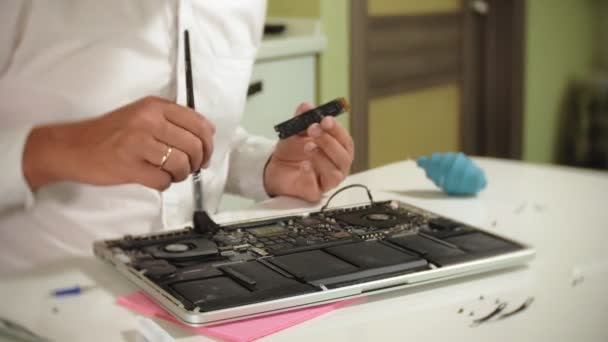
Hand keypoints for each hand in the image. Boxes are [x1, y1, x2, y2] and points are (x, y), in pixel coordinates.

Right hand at [23, 96, 214, 190]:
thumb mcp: (142, 115)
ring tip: (170, 174)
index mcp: (154, 106)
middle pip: (194, 146)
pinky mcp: (129, 166)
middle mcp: (148, 120)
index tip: (205, 153)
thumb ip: (172, 121)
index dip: (208, 143)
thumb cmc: (109, 134)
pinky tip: (155, 179)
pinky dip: (164, 184)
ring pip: (182, 164)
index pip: (198, 123)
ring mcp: (138, 142)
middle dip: (198, 162)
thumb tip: (207, 134)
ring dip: (181, 175)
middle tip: (190, 167)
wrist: (72, 147)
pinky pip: (163, 181)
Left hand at [264, 102, 354, 201]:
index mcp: (337, 150)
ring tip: (308, 146)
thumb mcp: (295, 131)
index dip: (337, 130)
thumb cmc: (292, 151)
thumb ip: (302, 119)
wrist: (274, 167)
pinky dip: (310, 175)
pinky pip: (317, 188)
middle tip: (314, 129)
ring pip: (335, 173)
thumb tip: (306, 106)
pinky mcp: (313, 193)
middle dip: (329, 141)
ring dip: (322, 157)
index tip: (325, 120)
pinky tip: (304, 165)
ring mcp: (326, 181)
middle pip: (344, 157)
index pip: (345, 141)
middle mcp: (336, 166)